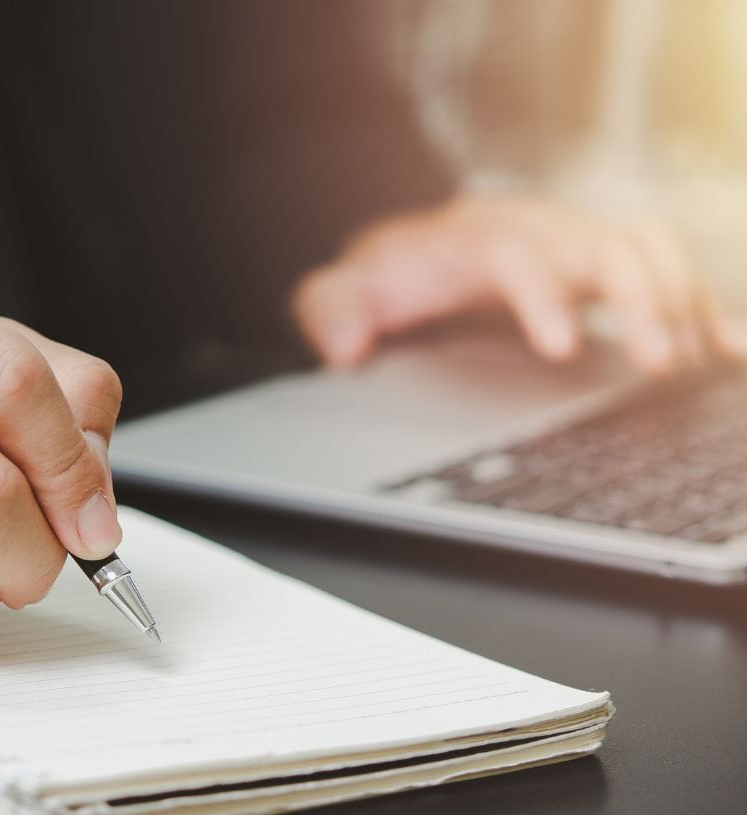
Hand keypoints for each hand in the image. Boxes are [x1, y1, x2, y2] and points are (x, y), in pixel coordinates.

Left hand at [293, 194, 735, 372]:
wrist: (421, 249)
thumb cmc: (390, 275)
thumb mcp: (345, 290)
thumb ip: (331, 309)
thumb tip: (344, 348)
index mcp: (473, 236)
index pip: (516, 250)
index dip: (543, 294)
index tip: (563, 347)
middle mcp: (537, 227)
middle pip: (603, 242)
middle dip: (640, 299)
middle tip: (659, 364)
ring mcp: (577, 241)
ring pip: (648, 248)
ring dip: (682, 301)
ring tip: (699, 363)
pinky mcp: (603, 265)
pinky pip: (667, 269)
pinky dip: (701, 306)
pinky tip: (725, 352)